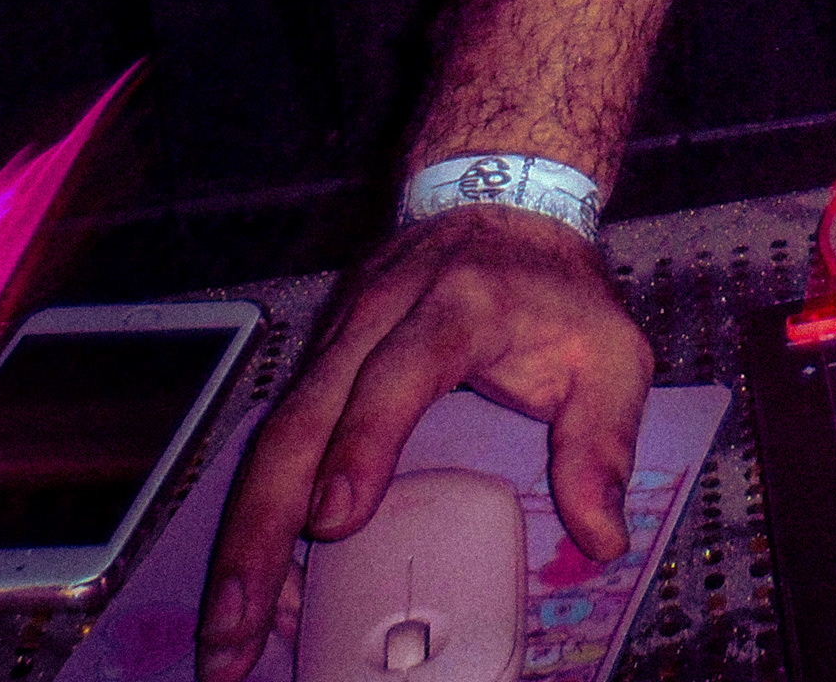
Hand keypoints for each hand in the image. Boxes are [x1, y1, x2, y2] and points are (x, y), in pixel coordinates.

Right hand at [197, 206, 652, 681]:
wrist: (504, 202)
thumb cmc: (556, 291)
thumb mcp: (611, 352)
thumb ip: (605, 440)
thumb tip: (600, 534)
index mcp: (457, 307)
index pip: (399, 373)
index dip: (364, 443)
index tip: (334, 519)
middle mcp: (377, 319)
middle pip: (303, 420)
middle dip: (265, 528)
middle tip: (239, 625)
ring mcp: (334, 340)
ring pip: (272, 439)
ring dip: (242, 538)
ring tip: (225, 633)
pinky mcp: (316, 364)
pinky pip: (276, 443)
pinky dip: (258, 516)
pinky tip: (257, 589)